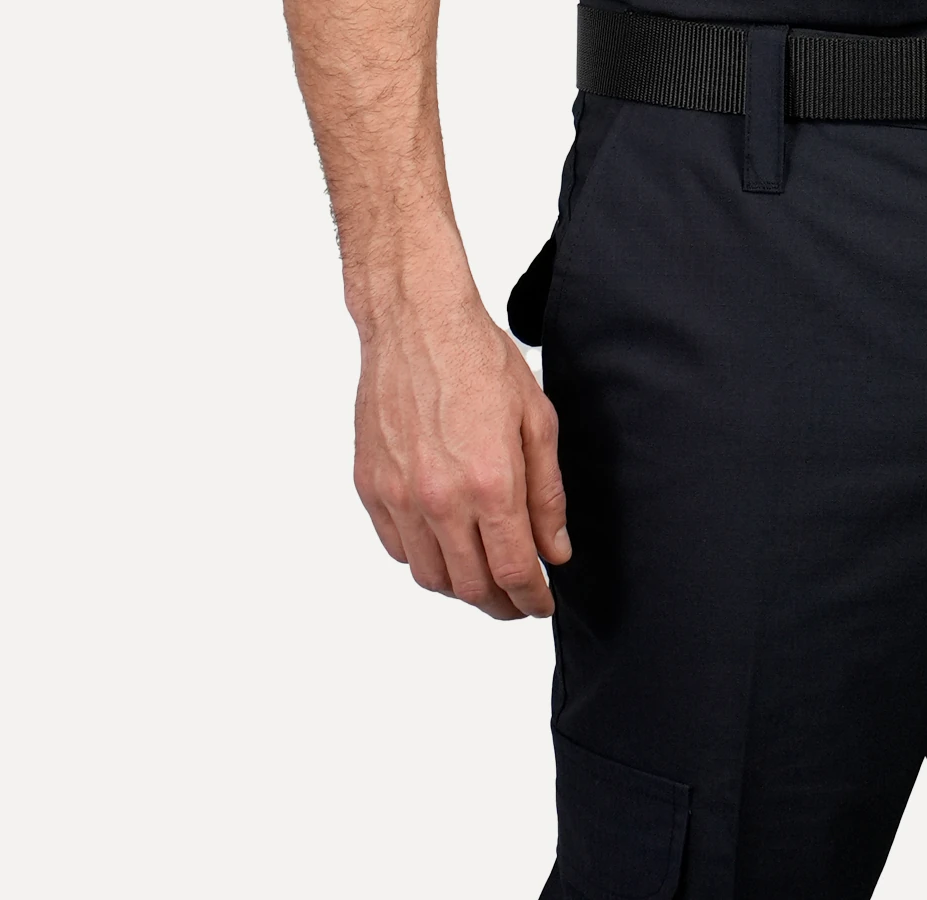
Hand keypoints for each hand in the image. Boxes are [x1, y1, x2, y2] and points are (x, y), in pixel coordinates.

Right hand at [351, 284, 569, 619]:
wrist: (417, 322)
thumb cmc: (480, 359)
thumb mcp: (536, 419)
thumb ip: (547, 494)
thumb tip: (554, 551)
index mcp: (490, 482)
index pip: (513, 571)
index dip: (532, 599)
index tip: (542, 605)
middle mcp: (440, 499)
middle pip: (470, 586)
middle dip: (501, 605)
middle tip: (518, 601)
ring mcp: (399, 496)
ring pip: (430, 576)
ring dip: (461, 587)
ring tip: (484, 576)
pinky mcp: (371, 487)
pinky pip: (397, 547)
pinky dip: (424, 559)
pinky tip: (445, 545)